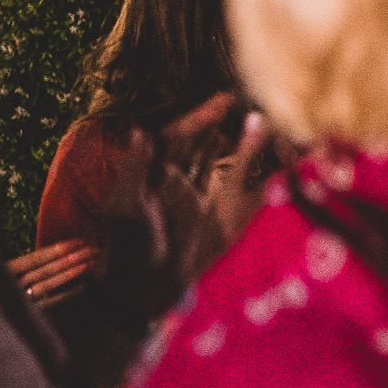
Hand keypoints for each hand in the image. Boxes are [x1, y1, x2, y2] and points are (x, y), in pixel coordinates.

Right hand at [6, 239, 97, 309]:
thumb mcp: (6, 272)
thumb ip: (25, 265)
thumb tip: (56, 253)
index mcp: (2, 271)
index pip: (33, 259)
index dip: (55, 250)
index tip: (77, 242)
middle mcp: (8, 285)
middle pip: (43, 270)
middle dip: (68, 259)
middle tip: (91, 250)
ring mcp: (17, 301)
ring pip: (45, 285)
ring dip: (68, 273)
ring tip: (88, 263)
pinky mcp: (25, 315)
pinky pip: (47, 303)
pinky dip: (62, 294)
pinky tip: (80, 286)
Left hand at [99, 96, 268, 315]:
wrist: (142, 288)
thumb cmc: (127, 247)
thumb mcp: (125, 207)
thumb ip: (134, 169)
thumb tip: (140, 130)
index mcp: (150, 174)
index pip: (176, 137)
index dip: (197, 118)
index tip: (223, 102)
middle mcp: (173, 181)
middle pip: (196, 143)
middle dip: (214, 122)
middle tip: (238, 100)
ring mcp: (192, 198)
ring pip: (213, 160)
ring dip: (231, 141)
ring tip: (254, 120)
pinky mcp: (210, 216)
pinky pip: (229, 187)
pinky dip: (245, 171)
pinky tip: (261, 158)